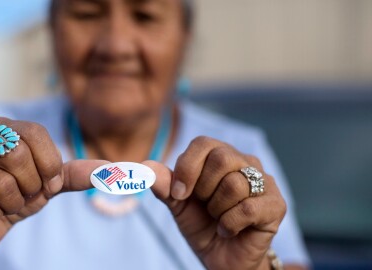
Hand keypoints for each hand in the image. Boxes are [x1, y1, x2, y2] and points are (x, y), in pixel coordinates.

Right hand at [0, 117, 105, 263]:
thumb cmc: (17, 195)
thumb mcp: (49, 183)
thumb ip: (77, 173)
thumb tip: (115, 168)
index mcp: (7, 127)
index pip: (36, 133)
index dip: (49, 164)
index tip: (48, 182)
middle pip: (16, 154)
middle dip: (30, 185)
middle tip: (24, 193)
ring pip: (1, 184)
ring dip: (12, 204)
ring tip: (4, 202)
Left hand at [148, 136, 286, 269]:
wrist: (222, 258)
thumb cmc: (202, 224)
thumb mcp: (177, 204)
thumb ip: (164, 184)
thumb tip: (146, 166)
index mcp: (220, 155)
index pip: (202, 143)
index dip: (186, 168)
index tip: (178, 194)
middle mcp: (245, 162)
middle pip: (221, 158)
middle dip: (203, 189)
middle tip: (205, 206)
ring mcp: (265, 182)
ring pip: (234, 184)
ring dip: (217, 210)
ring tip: (218, 218)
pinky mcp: (276, 205)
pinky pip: (248, 208)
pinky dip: (229, 224)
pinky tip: (228, 230)